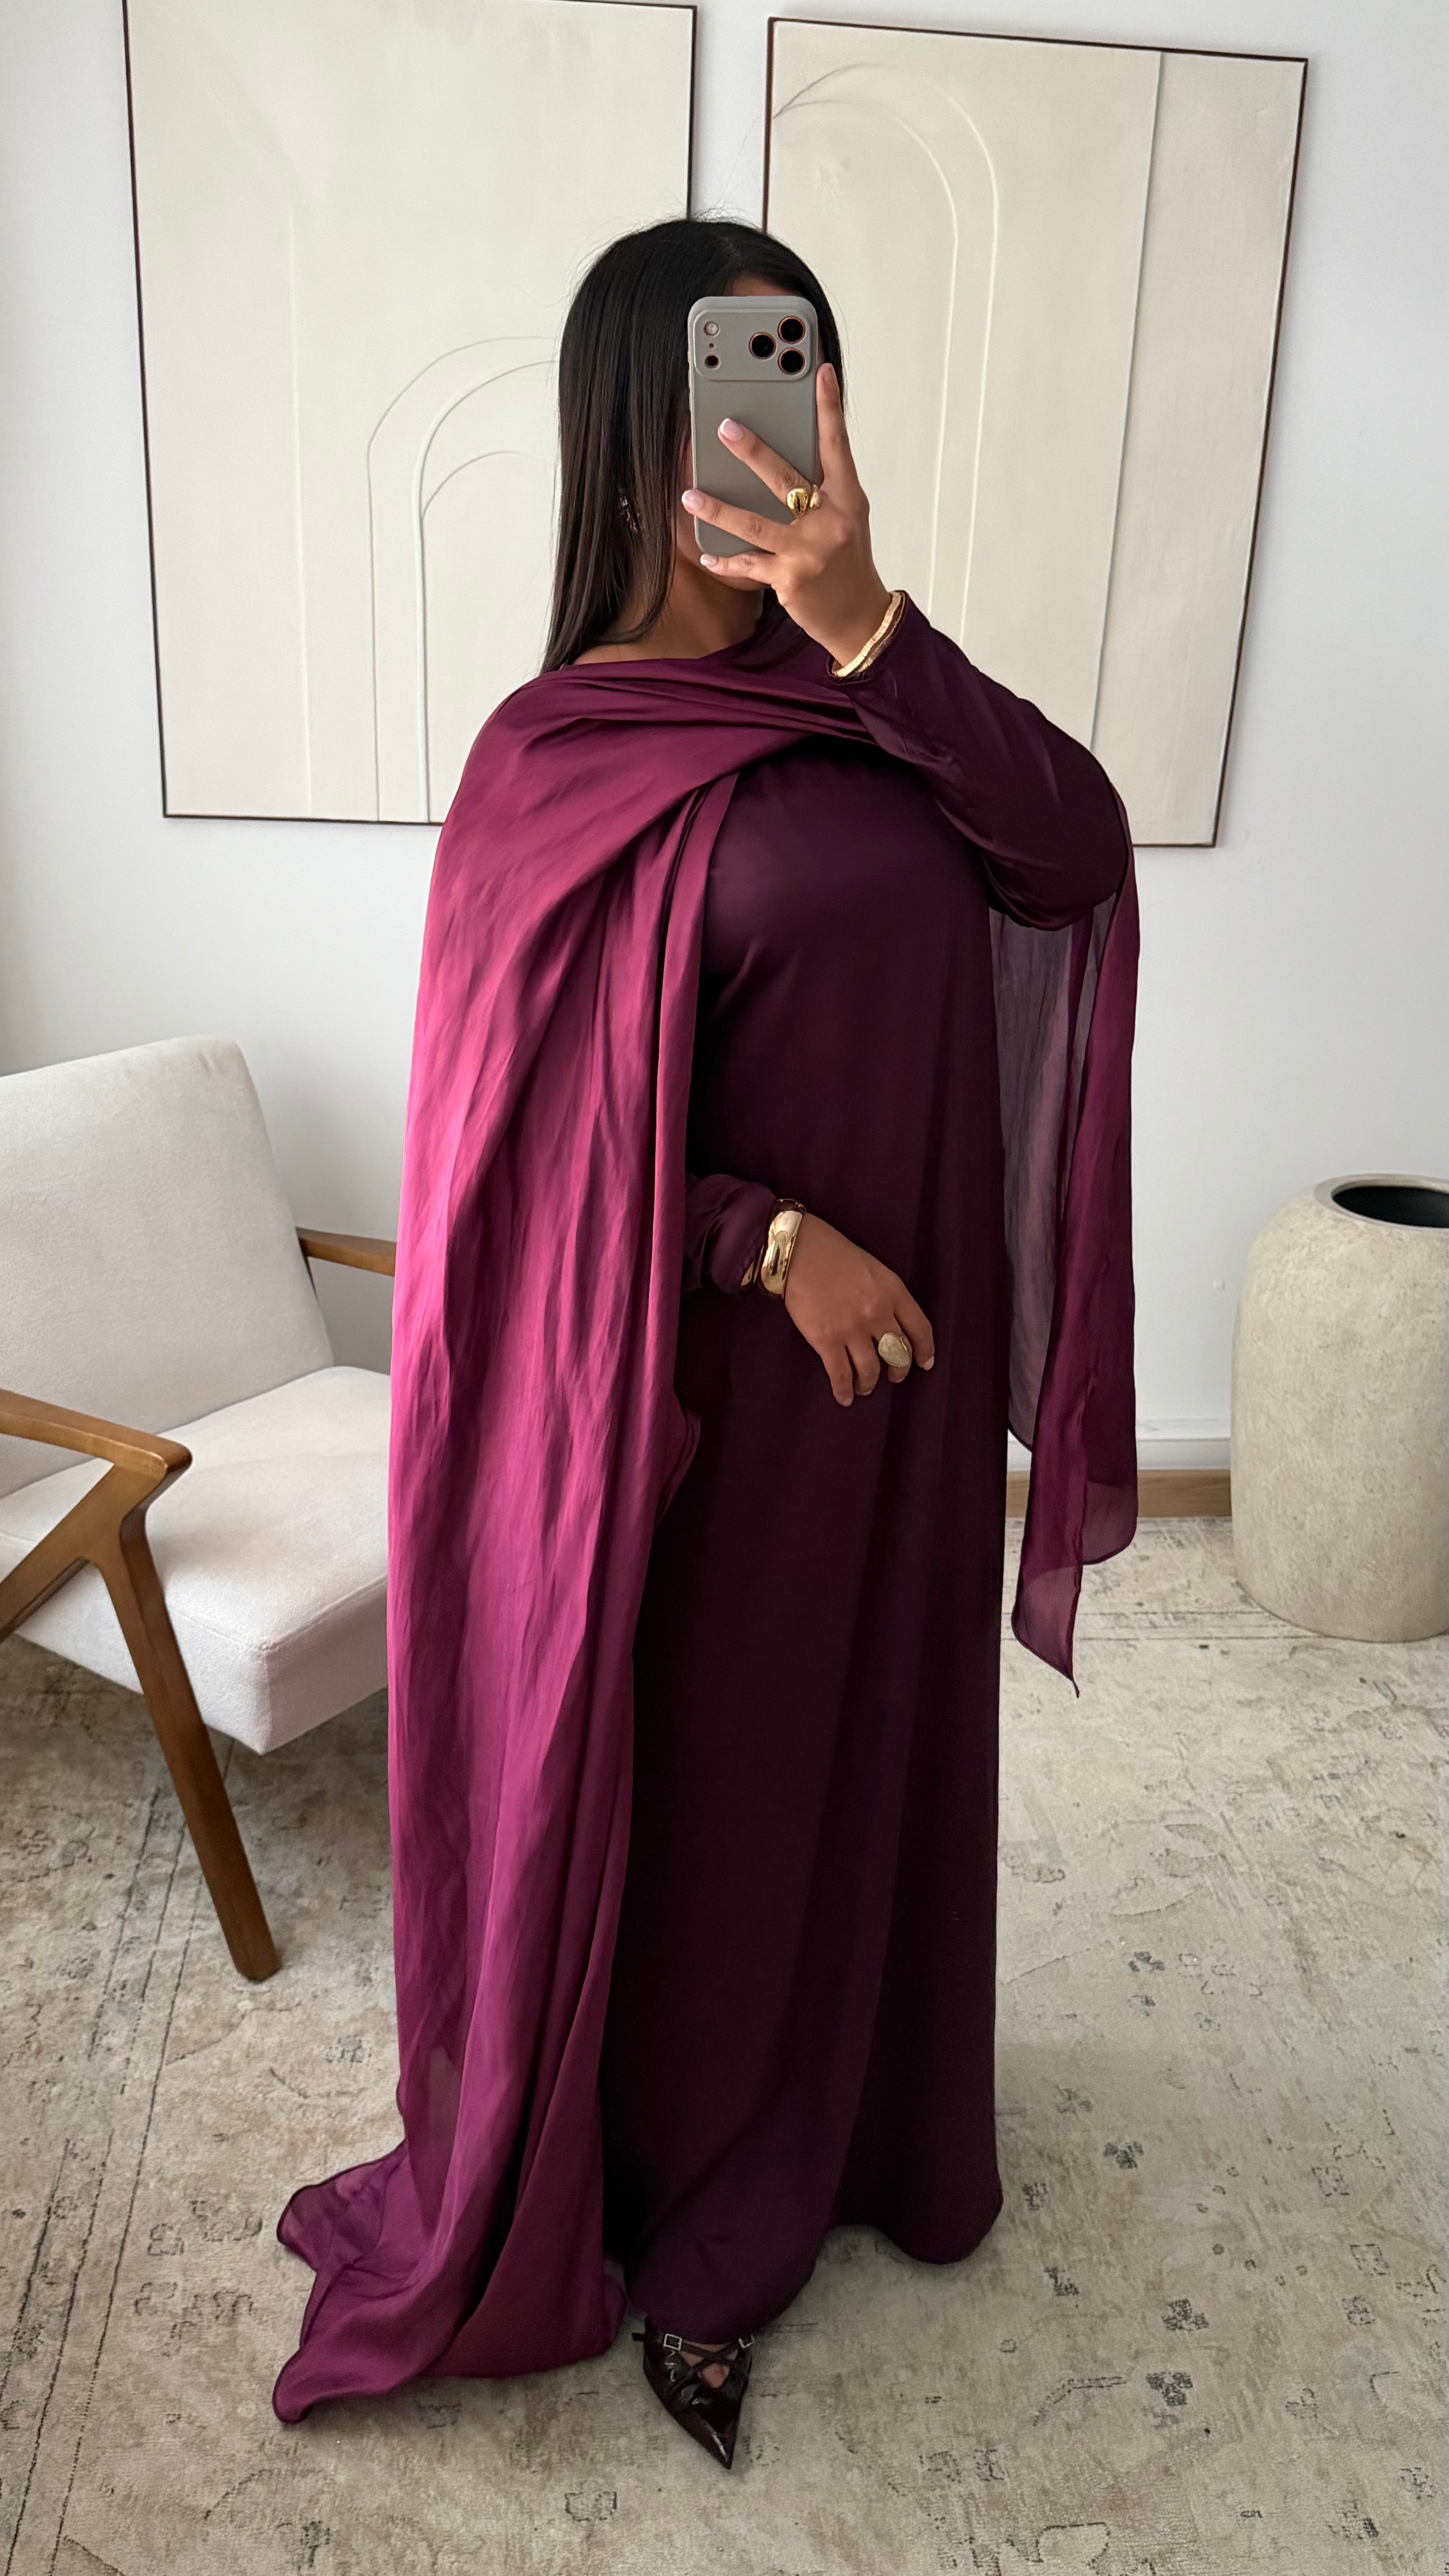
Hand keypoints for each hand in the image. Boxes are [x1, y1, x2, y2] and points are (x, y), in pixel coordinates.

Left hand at [681, 364, 892, 668]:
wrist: (859, 618)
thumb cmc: (848, 562)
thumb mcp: (847, 519)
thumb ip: (823, 489)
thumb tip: (782, 457)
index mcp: (848, 500)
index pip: (838, 446)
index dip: (830, 408)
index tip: (822, 373)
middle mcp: (829, 522)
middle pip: (785, 479)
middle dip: (752, 452)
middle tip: (724, 428)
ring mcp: (808, 552)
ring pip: (754, 523)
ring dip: (718, 508)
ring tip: (690, 495)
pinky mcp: (788, 580)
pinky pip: (747, 565)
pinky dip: (724, 560)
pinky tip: (706, 552)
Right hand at [781, 1214, 934, 1407]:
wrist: (799, 1251)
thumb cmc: (834, 1254)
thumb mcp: (874, 1269)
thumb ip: (887, 1295)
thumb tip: (891, 1323)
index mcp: (893, 1292)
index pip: (920, 1330)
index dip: (925, 1351)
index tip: (925, 1363)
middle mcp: (877, 1313)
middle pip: (898, 1354)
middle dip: (898, 1371)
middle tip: (894, 1377)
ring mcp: (852, 1329)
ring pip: (871, 1370)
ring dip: (869, 1383)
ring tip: (865, 1387)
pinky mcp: (826, 1340)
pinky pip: (841, 1374)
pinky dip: (844, 1390)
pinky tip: (845, 1397)